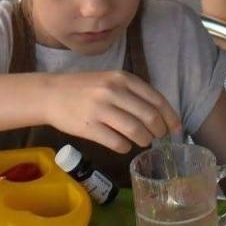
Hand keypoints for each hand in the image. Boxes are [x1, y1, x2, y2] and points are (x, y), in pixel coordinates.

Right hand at [47, 71, 180, 152]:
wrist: (50, 94)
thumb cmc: (84, 88)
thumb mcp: (110, 80)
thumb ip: (132, 93)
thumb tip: (160, 116)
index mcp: (122, 78)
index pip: (156, 100)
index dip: (170, 117)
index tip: (175, 129)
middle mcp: (113, 91)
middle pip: (149, 117)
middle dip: (159, 132)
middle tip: (158, 138)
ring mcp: (100, 109)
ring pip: (135, 131)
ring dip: (144, 141)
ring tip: (143, 142)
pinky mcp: (89, 127)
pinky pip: (117, 142)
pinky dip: (125, 147)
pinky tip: (123, 146)